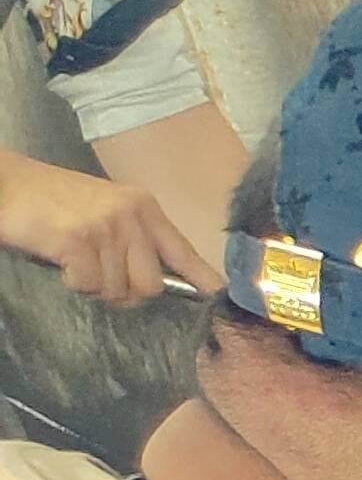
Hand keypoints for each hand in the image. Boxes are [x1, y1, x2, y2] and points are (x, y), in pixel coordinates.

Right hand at [0, 156, 206, 306]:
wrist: (7, 183)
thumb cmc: (53, 201)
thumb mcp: (106, 211)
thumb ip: (137, 239)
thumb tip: (167, 281)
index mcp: (143, 207)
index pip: (183, 251)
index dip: (203, 279)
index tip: (221, 296)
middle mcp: (131, 215)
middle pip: (151, 286)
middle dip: (125, 291)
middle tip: (98, 273)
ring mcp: (106, 227)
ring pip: (119, 290)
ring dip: (95, 286)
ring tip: (76, 259)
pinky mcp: (79, 240)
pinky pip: (89, 286)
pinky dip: (73, 282)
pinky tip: (61, 259)